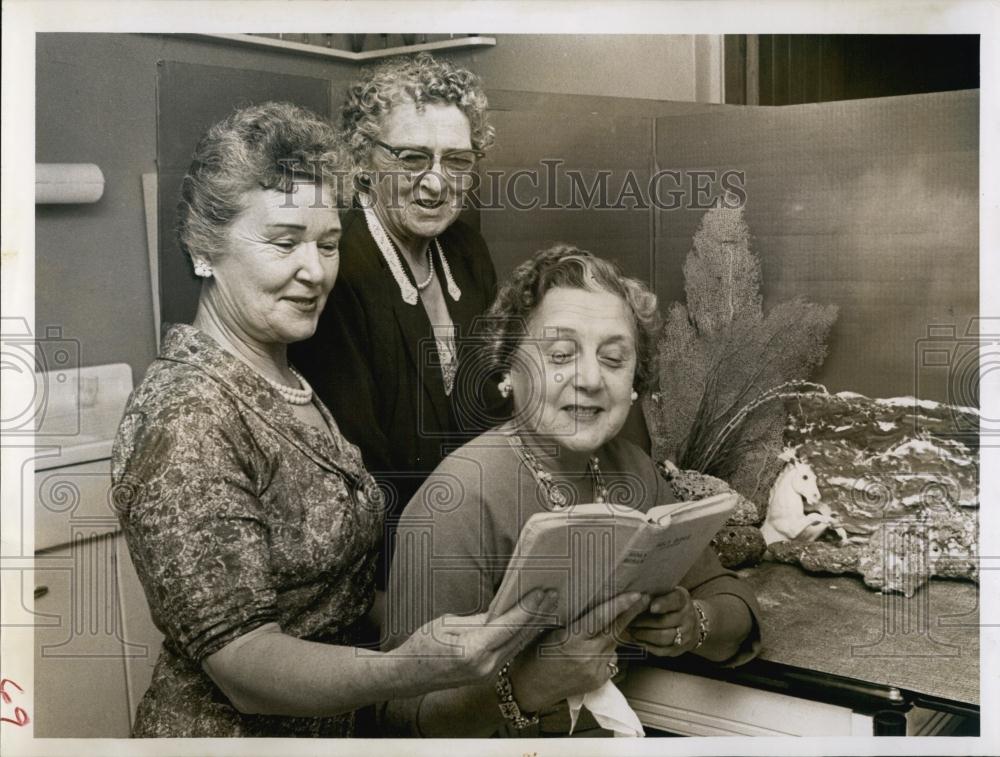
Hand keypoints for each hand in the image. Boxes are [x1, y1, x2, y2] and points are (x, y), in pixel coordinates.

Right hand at [393, 588, 559, 689]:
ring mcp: (487, 675)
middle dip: (537, 615)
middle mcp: (485, 667)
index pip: (509, 626)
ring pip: (517, 647)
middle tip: (553, 595)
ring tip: (547, 606)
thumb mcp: (448, 623)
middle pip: (519, 637)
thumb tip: (501, 611)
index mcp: (473, 651)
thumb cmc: (422, 644)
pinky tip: (530, 624)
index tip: (543, 592)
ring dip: (533, 626)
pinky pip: (509, 653)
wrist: (407, 676)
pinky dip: (521, 637)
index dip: (528, 608)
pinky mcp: (487, 676)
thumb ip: (478, 619)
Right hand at [508, 591, 648, 712]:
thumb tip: (586, 598)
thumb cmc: (532, 655)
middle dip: (631, 613)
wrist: (529, 689)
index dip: (619, 605)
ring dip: (617, 630)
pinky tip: (597, 646)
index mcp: (572, 641)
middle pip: (615, 630)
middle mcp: (587, 656)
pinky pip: (610, 659)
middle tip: (644, 598)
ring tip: (618, 618)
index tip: (635, 594)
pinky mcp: (598, 680)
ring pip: (614, 644)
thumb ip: (569, 619)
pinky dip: (607, 649)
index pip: (601, 619)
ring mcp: (595, 670)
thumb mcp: (546, 631)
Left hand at [624, 586, 698, 656]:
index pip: (674, 601)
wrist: (692, 623)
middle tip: (628, 620)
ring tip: (631, 630)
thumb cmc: (671, 604)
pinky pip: (661, 650)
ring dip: (643, 634)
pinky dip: (646, 645)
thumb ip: (655, 593)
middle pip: (664, 621)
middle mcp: (687, 617)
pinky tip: (637, 640)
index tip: (651, 607)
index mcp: (683, 599)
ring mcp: (685, 635)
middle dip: (643, 622)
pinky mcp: (678, 649)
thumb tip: (634, 594)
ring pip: (662, 638)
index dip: (662, 604)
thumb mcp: (669, 593)